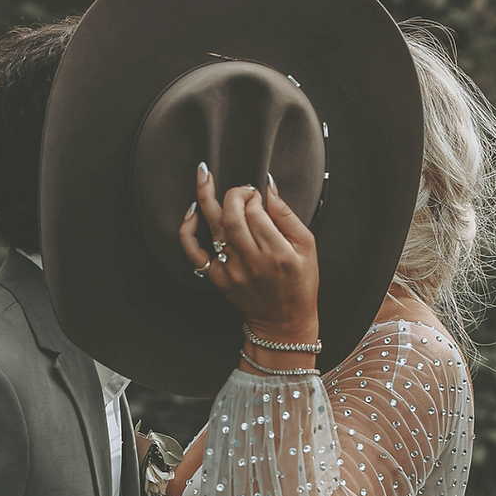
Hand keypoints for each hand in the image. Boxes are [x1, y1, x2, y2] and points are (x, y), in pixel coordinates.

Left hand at [179, 168, 319, 345]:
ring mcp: (231, 270)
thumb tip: (268, 186)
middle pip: (232, 216)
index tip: (258, 197)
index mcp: (277, 252)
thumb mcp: (307, 246)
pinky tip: (192, 212)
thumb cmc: (300, 282)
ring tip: (203, 174)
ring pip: (214, 227)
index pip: (256, 212)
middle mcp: (252, 261)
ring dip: (206, 197)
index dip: (254, 196)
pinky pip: (194, 252)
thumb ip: (287, 215)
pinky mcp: (217, 278)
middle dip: (234, 194)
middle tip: (241, 190)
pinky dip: (188, 231)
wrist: (283, 321)